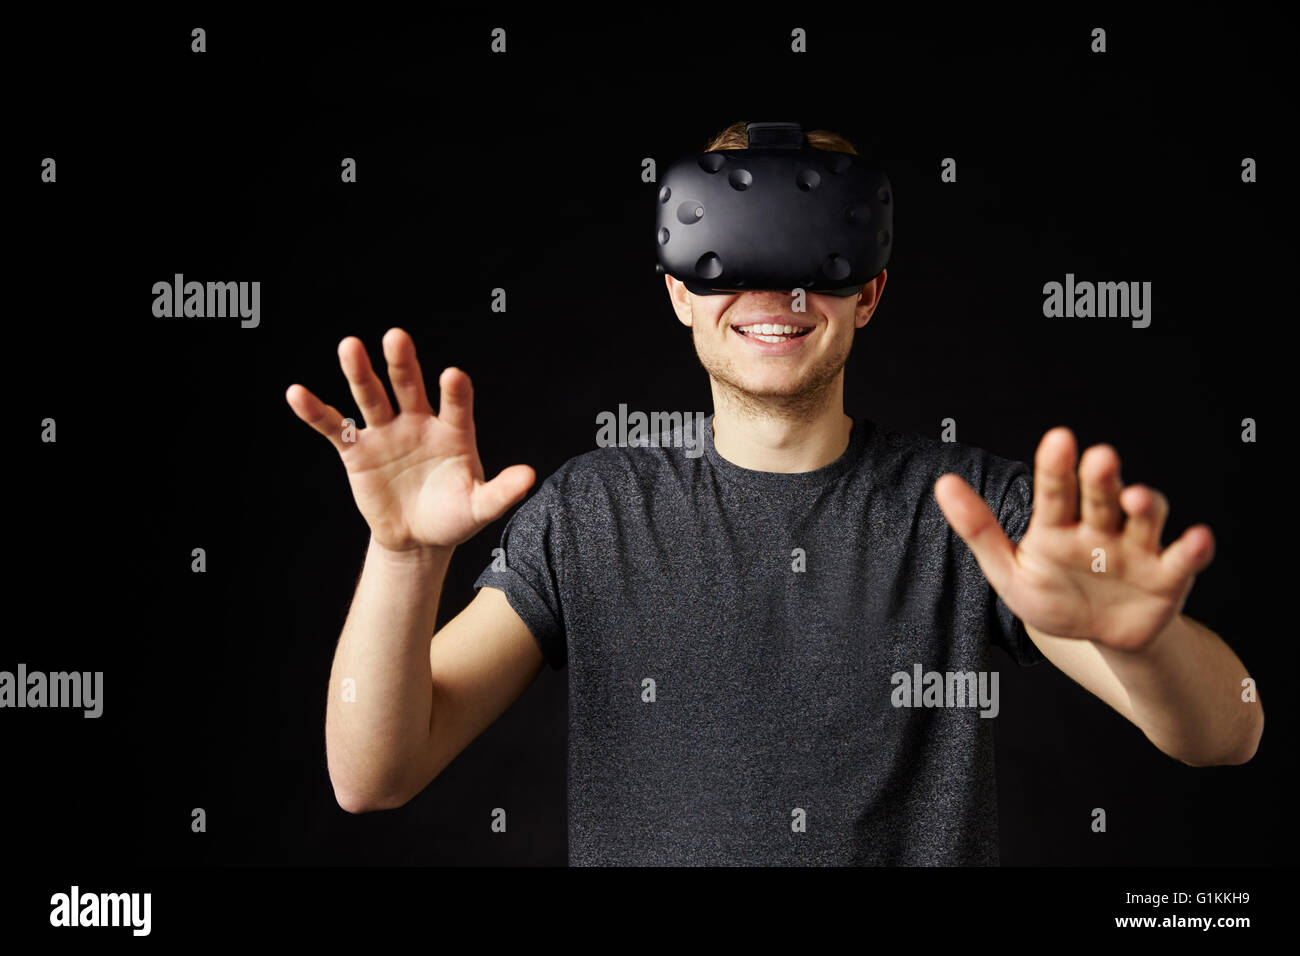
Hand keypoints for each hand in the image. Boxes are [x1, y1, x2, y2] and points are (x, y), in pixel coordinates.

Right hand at [285, 328, 534, 551]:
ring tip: (350, 346)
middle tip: (395, 338)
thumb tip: (531, 476)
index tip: (453, 376)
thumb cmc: (453, 516)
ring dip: (359, 372)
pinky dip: (315, 411)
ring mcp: (386, 432)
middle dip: (402, 363)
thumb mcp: (480, 508)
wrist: (418, 538)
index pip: (455, 404)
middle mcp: (418, 423)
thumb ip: (502, 492)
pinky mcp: (357, 450)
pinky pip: (334, 427)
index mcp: (453, 432)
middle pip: (409, 386)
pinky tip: (297, 393)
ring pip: (371, 396)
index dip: (455, 392)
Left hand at [933, 427, 1214, 651]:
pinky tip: (1198, 539)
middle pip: (1102, 496)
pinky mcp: (1168, 576)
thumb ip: (978, 529)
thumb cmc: (1053, 596)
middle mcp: (1100, 529)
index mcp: (1059, 525)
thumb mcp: (1008, 569)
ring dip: (1144, 505)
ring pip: (1144, 519)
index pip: (1055, 491)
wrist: (1098, 638)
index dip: (1057, 466)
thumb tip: (943, 484)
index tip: (1058, 438)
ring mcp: (1136, 550)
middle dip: (1101, 477)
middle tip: (1099, 457)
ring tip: (1135, 498)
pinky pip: (1183, 559)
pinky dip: (1193, 548)